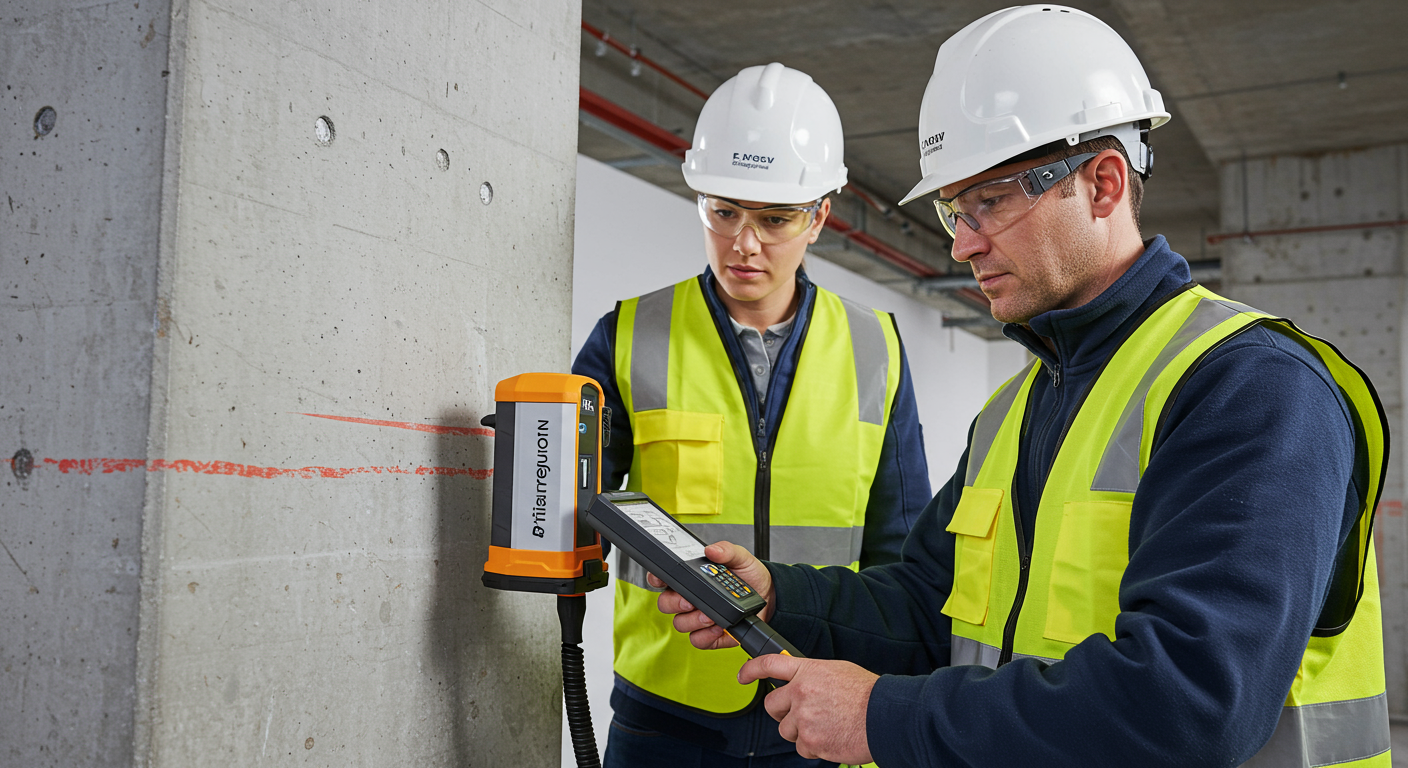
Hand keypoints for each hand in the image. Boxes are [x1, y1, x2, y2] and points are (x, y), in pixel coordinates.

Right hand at [649, 541, 773, 649]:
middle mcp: (690, 598)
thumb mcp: (740, 557)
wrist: (769, 597)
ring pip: (680, 624)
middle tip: (691, 600)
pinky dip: (707, 635)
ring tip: (711, 614)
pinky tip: (719, 626)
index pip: (663, 578)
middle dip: (676, 603)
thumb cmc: (750, 576)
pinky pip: (697, 640)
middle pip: (666, 604)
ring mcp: (697, 618)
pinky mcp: (709, 635)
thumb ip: (726, 550)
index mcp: (691, 578)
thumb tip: (712, 550)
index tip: (660, 580)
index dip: (656, 579)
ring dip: (694, 620)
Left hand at [740, 654, 876, 763]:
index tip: (743, 676)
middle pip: (772, 705)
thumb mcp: (837, 671)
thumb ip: (813, 676)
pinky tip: (831, 737)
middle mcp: (801, 692)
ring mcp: (804, 718)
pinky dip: (814, 747)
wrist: (885, 716)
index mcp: (808, 671)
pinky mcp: (811, 741)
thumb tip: (802, 683)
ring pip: (786, 730)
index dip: (751, 670)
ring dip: (801, 732)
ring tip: (826, 726)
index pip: (769, 664)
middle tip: (802, 714)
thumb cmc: (867, 694)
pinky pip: (802, 748)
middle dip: (783, 712)